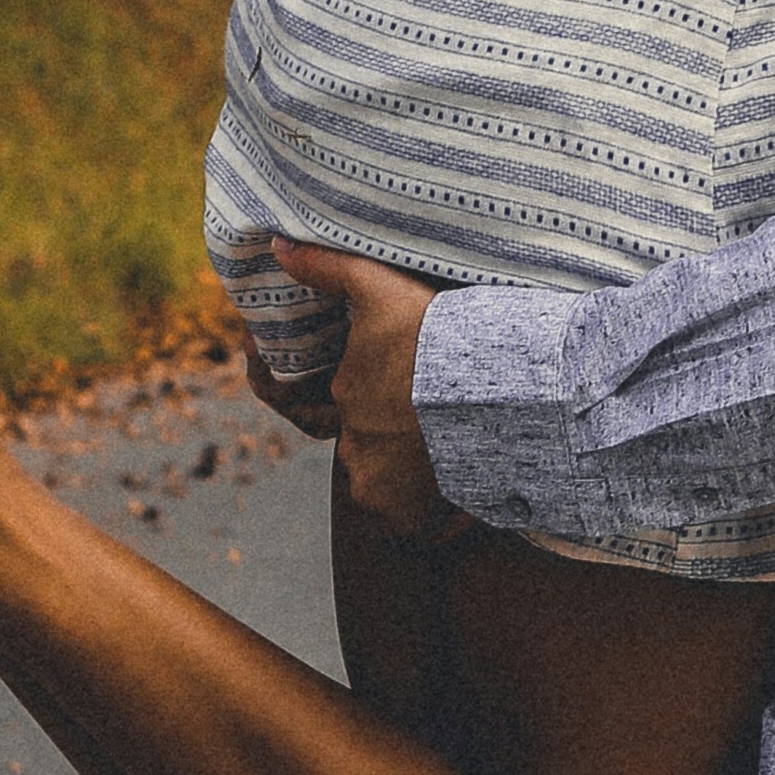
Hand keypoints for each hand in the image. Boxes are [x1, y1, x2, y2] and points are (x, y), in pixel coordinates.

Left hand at [270, 242, 466, 539]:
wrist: (495, 388)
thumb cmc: (435, 338)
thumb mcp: (380, 289)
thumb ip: (330, 268)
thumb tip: (279, 246)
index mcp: (344, 405)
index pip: (329, 414)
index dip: (351, 407)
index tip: (386, 411)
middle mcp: (356, 455)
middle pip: (371, 451)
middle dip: (394, 440)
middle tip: (431, 422)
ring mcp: (385, 493)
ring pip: (396, 490)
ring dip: (417, 481)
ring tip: (453, 458)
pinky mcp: (416, 520)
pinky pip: (423, 528)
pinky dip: (440, 521)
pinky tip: (464, 507)